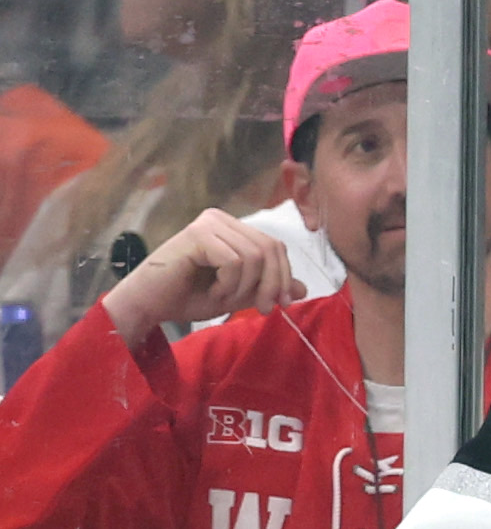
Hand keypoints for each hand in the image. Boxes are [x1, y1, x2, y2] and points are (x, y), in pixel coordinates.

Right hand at [101, 204, 305, 338]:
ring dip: (243, 287)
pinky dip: (228, 284)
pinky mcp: (197, 235)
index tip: (283, 304)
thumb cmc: (188, 297)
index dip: (285, 276)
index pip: (275, 246)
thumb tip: (304, 288)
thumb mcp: (239, 294)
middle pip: (270, 249)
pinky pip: (234, 262)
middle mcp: (220, 220)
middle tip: (261, 309)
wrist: (149, 306)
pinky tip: (211, 290)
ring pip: (255, 257)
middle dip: (272, 284)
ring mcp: (208, 224)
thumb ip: (268, 287)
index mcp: (232, 228)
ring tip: (222, 297)